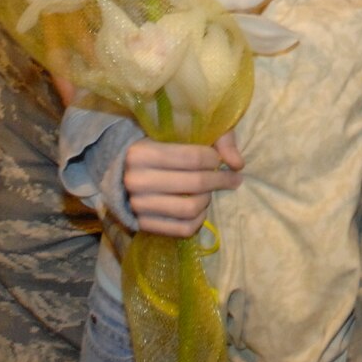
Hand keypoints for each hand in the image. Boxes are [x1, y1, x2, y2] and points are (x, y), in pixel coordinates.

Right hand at [122, 131, 243, 237]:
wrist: (123, 174)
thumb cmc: (158, 149)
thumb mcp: (180, 132)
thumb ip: (216, 139)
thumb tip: (238, 163)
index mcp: (141, 153)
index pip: (192, 157)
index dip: (214, 159)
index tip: (219, 159)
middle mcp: (135, 181)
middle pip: (194, 184)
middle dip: (219, 180)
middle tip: (232, 177)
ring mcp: (137, 206)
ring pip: (190, 209)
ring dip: (207, 200)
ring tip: (210, 191)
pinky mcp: (143, 226)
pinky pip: (183, 229)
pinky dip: (199, 220)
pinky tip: (201, 208)